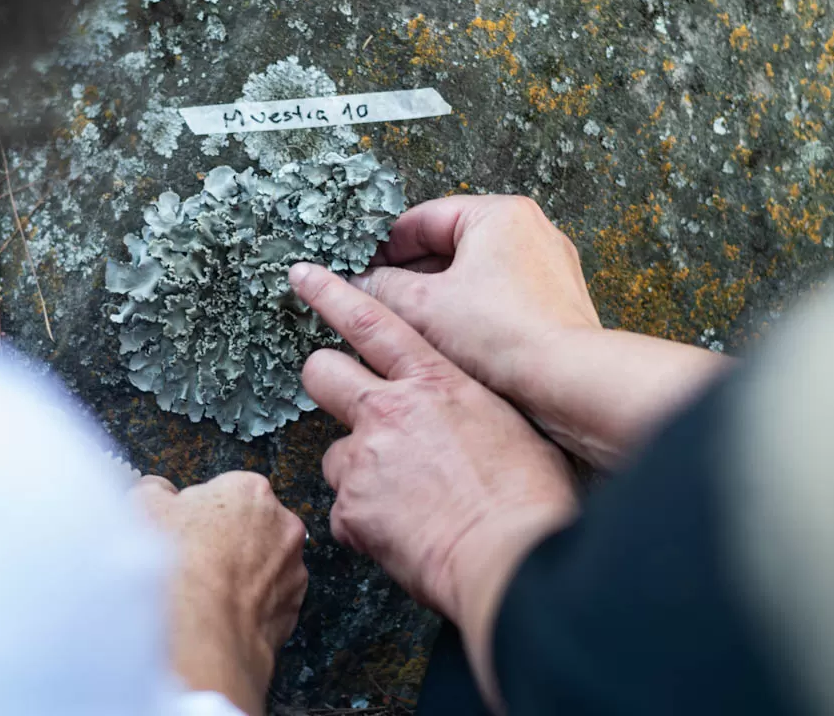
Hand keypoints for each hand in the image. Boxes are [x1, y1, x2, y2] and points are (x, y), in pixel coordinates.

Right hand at [132, 472, 307, 715]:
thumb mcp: (144, 508)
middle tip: (193, 561)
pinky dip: (251, 603)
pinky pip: (270, 598)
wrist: (203, 634)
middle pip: (249, 524)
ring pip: (264, 562)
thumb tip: (157, 490)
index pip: (224, 491)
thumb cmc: (177, 567)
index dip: (198, 512)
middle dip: (226, 538)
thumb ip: (154, 489)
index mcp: (250, 490)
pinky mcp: (294, 606)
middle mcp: (283, 523)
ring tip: (207, 590)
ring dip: (242, 572)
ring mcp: (293, 567)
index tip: (184, 531)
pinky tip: (223, 610)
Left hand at [291, 262, 576, 708]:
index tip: (303, 276)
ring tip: (401, 497)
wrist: (512, 557)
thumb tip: (454, 416)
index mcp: (434, 382)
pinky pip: (344, 509)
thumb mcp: (508, 424)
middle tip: (343, 399)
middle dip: (324, 378)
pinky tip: (402, 534)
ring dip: (357, 469)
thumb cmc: (531, 495)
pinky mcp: (350, 510)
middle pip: (321, 372)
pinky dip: (365, 521)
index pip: (370, 321)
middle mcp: (389, 411)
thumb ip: (463, 407)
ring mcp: (364, 460)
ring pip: (333, 451)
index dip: (331, 294)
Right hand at [354, 195, 730, 466]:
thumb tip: (355, 283)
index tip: (362, 270)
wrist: (567, 381)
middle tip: (381, 302)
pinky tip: (451, 343)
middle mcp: (530, 231)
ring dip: (439, 298)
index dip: (384, 247)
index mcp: (498, 214)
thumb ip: (380, 289)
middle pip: (449, 246)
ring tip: (412, 327)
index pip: (422, 218)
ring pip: (473, 275)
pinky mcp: (555, 303)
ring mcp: (547, 267)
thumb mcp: (421, 307)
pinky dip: (471, 315)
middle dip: (411, 276)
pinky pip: (499, 299)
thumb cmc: (505, 336)